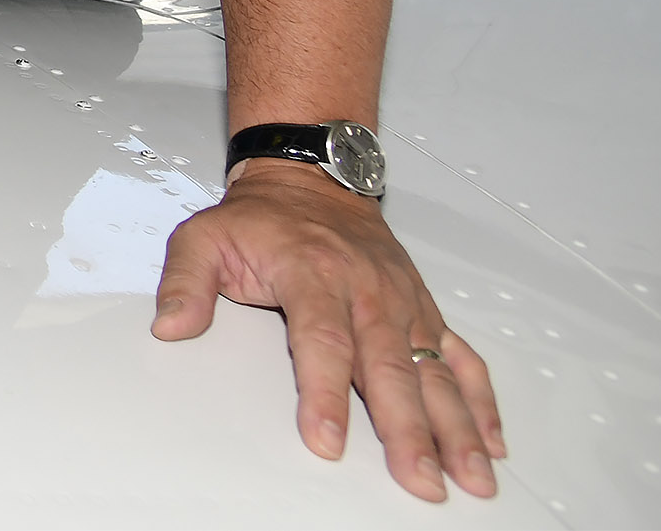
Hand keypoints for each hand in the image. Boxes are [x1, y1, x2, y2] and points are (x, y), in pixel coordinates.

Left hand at [154, 159, 503, 501]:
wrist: (311, 179)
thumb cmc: (262, 219)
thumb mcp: (204, 237)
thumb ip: (184, 283)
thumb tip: (170, 326)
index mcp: (312, 274)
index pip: (322, 341)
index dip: (324, 394)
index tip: (327, 441)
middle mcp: (368, 291)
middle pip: (390, 369)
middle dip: (407, 431)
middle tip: (419, 481)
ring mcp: (403, 304)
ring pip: (435, 372)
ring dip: (456, 427)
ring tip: (470, 477)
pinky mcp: (425, 312)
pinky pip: (461, 359)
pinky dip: (481, 402)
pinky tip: (490, 442)